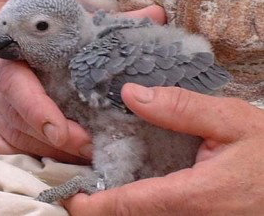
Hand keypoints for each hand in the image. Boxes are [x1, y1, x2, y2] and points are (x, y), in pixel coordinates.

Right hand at [0, 5, 165, 162]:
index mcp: (16, 59)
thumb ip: (112, 23)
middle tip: (92, 148)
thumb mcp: (73, 25)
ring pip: (21, 140)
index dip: (38, 111)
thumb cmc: (46, 33)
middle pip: (23, 124)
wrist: (11, 36)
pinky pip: (8, 148)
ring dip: (54, 152)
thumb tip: (156, 15)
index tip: (62, 132)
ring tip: (88, 156)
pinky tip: (62, 158)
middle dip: (58, 141)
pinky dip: (35, 156)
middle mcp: (2, 89)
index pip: (17, 87)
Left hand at [64, 83, 263, 214]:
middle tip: (82, 183)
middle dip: (102, 206)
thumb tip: (129, 94)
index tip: (71, 197)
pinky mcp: (200, 215)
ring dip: (120, 206)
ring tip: (103, 179)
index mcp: (196, 196)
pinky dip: (142, 202)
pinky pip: (164, 213)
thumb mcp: (228, 119)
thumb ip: (179, 108)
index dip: (94, 205)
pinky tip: (137, 181)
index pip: (131, 205)